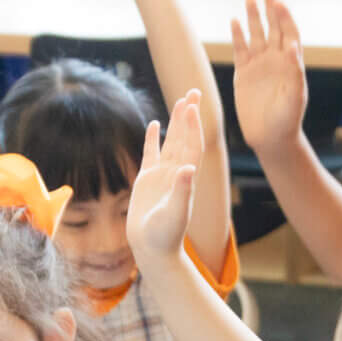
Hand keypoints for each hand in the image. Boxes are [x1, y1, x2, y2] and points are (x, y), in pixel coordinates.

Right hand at [125, 95, 201, 263]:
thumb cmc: (166, 235)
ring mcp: (162, 175)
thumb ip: (182, 191)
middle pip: (185, 137)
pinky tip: (154, 124)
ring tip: (180, 101)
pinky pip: (151, 153)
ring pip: (171, 142)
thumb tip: (189, 169)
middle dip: (189, 115)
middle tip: (193, 91)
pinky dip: (153, 138)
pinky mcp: (147, 181)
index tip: (192, 106)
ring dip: (176, 122)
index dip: (192, 126)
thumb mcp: (176, 213)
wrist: (153, 249)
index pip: (192, 145)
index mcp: (186, 178)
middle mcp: (177, 173)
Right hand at [230, 0, 309, 155]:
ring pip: (256, 35)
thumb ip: (295, 72)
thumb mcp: (295, 97)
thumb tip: (293, 47)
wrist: (270, 138)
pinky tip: (234, 22)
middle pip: (273, 27)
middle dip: (270, 8)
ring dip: (253, 17)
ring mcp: (259, 65)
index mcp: (290, 63)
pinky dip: (238, 36)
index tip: (278, 3)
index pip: (288, 33)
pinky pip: (240, 50)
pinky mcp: (243, 74)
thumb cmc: (287, 120)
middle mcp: (275, 60)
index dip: (284, 17)